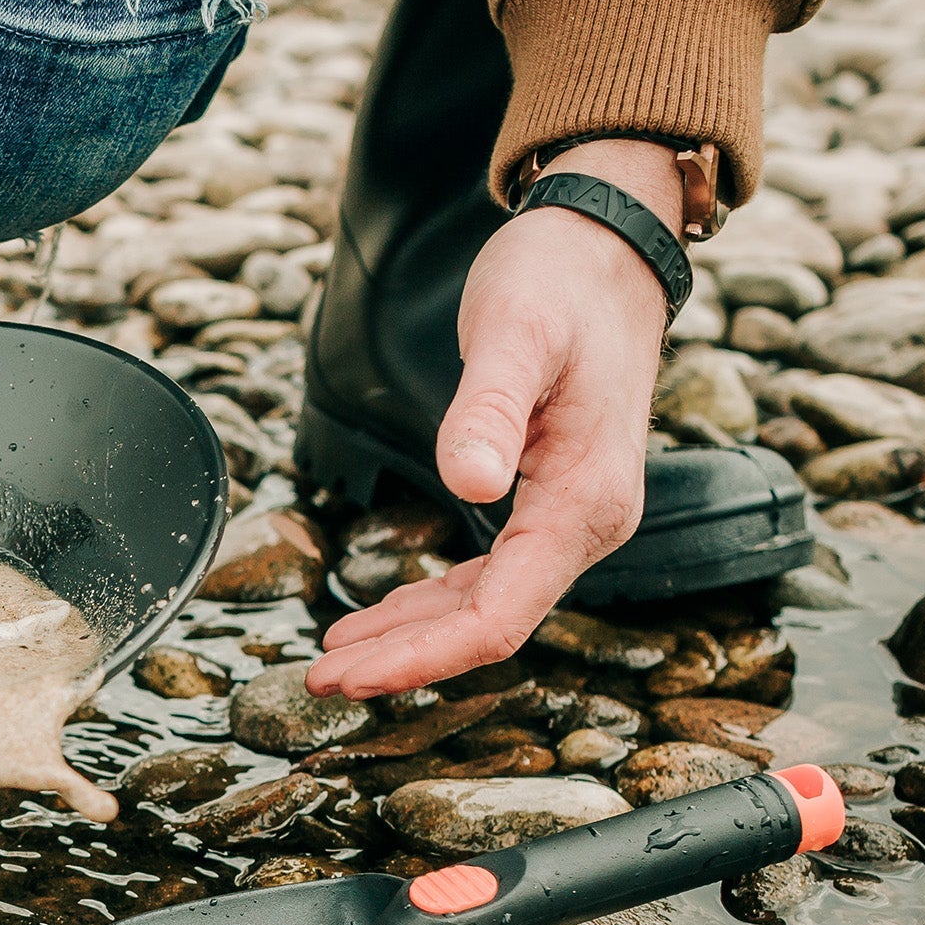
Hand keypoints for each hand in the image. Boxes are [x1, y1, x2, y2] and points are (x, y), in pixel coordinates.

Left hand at [305, 137, 677, 699]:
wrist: (607, 244)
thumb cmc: (562, 279)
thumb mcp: (516, 331)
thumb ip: (487, 407)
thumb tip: (469, 483)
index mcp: (585, 501)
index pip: (498, 617)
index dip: (422, 656)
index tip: (351, 674)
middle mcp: (588, 522)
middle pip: (487, 627)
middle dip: (402, 661)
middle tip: (317, 680)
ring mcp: (571, 516)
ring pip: (485, 608)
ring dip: (409, 639)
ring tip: (333, 659)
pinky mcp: (548, 500)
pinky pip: (488, 576)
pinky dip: (431, 604)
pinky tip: (382, 617)